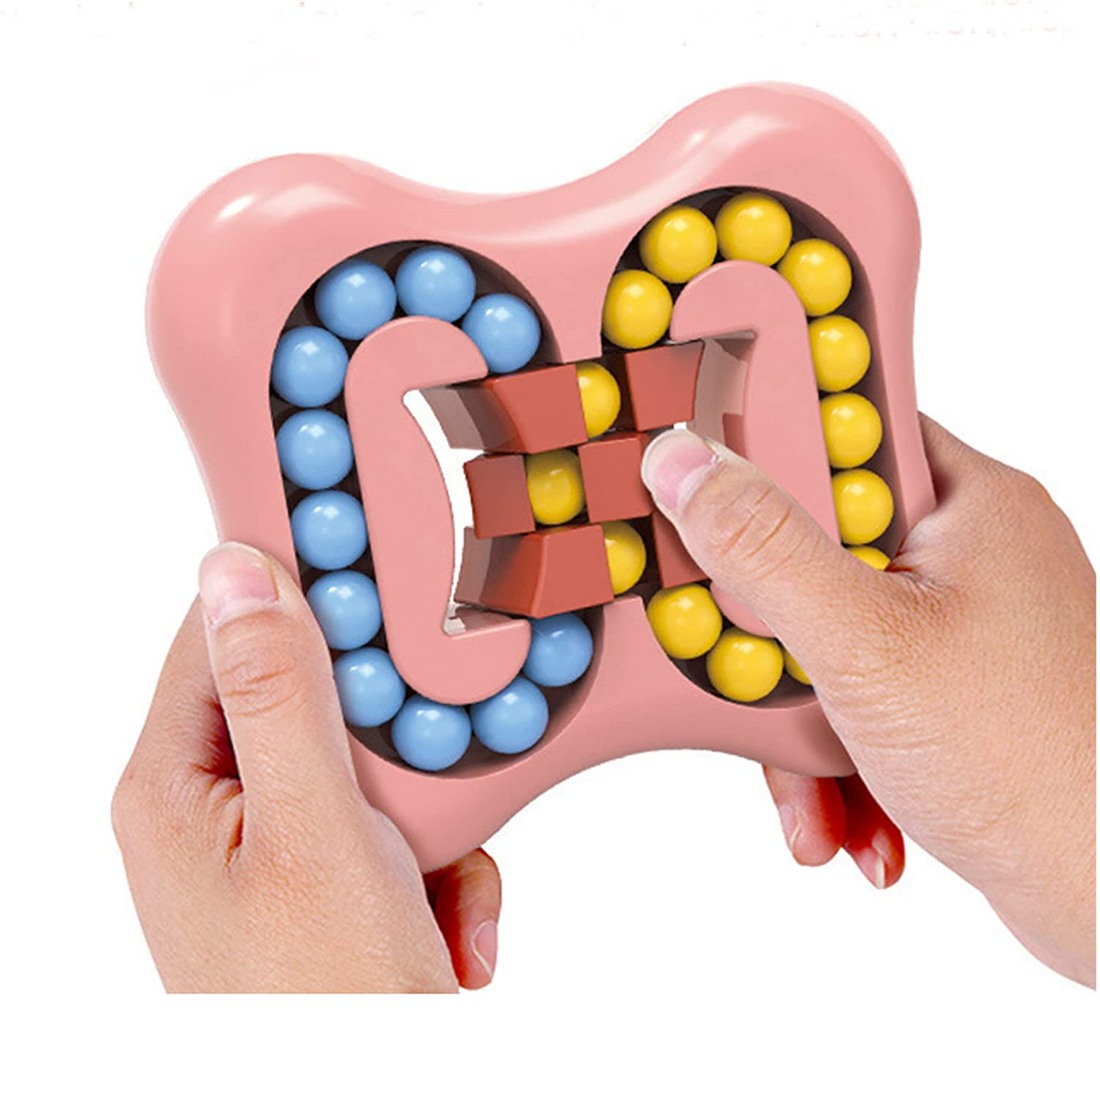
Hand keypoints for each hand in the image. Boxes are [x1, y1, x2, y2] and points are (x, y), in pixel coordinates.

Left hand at [112, 545, 500, 992]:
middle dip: (392, 741)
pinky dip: (441, 870)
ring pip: (374, 764)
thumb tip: (236, 569)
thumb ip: (279, 695)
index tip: (377, 557)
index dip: (302, 591)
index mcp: (176, 787)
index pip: (225, 633)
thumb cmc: (324, 1007)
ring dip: (430, 819)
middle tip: (421, 782)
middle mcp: (219, 811)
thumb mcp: (314, 833)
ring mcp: (279, 850)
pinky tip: (446, 930)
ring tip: (436, 891)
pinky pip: (397, 826)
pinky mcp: (331, 882)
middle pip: (317, 698)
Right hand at [641, 416, 1095, 985]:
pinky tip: (844, 810)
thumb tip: (686, 467)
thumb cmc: (1035, 768)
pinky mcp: (948, 689)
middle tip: (761, 671)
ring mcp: (960, 627)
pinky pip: (855, 693)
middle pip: (816, 551)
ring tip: (812, 786)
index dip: (765, 464)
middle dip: (773, 639)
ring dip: (798, 720)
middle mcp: (969, 556)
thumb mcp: (864, 644)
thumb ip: (763, 549)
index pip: (842, 435)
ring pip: (826, 635)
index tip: (709, 510)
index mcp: (970, 505)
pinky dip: (835, 753)